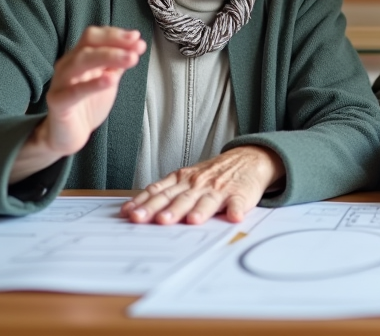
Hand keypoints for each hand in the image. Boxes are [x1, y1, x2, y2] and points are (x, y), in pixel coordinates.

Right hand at [10, 27, 145, 182]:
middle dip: (115, 42)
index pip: (94, 36)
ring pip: (80, 61)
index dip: (115, 35)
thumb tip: (136, 44)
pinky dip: (92, 84)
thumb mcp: (108, 79)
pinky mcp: (57, 102)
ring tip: (131, 59)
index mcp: (79, 56)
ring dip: (108, 57)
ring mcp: (60, 82)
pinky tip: (110, 80)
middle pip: (88, 43)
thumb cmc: (88, 103)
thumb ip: (118, 63)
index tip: (137, 38)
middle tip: (137, 47)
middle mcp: (68, 64)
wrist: (68, 135)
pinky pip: (73, 91)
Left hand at [121, 145, 283, 224]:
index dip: (145, 203)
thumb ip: (163, 193)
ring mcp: (219, 190)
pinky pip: (238, 203)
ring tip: (192, 220)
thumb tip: (132, 210)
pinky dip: (236, 210)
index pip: (160, 191)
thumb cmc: (211, 174)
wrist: (247, 159)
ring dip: (199, 210)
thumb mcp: (185, 178)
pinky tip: (234, 216)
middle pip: (179, 198)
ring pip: (206, 201)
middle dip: (166, 209)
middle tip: (156, 220)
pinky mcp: (239, 195)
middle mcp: (198, 184)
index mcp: (182, 180)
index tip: (131, 214)